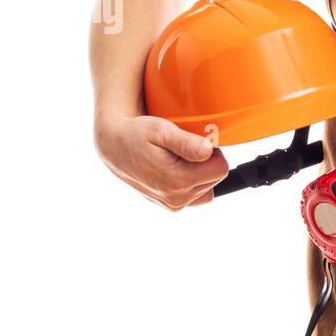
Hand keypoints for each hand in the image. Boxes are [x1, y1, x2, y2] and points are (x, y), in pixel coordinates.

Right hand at [95, 114, 227, 210]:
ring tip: (174, 159)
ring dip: (197, 172)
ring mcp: (173, 204)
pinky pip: (197, 194)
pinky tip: (176, 170)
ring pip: (207, 186)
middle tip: (180, 149)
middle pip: (215, 178)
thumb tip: (208, 151)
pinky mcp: (171, 206)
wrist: (114, 147)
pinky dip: (191, 182)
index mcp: (178, 181)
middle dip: (204, 162)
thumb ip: (186, 142)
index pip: (221, 168)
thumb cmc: (136, 134)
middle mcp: (177, 198)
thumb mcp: (159, 130)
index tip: (196, 142)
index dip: (213, 152)